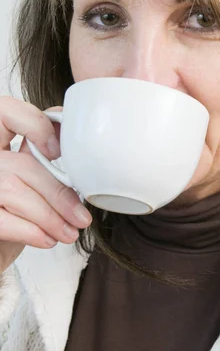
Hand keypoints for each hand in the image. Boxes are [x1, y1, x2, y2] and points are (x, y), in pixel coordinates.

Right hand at [0, 96, 91, 273]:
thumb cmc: (15, 214)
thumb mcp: (29, 181)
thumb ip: (44, 161)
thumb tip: (81, 154)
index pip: (6, 111)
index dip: (33, 123)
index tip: (57, 149)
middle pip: (22, 164)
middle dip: (58, 193)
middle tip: (81, 216)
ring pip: (14, 191)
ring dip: (50, 217)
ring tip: (69, 232)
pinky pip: (3, 220)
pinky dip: (31, 232)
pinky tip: (47, 239)